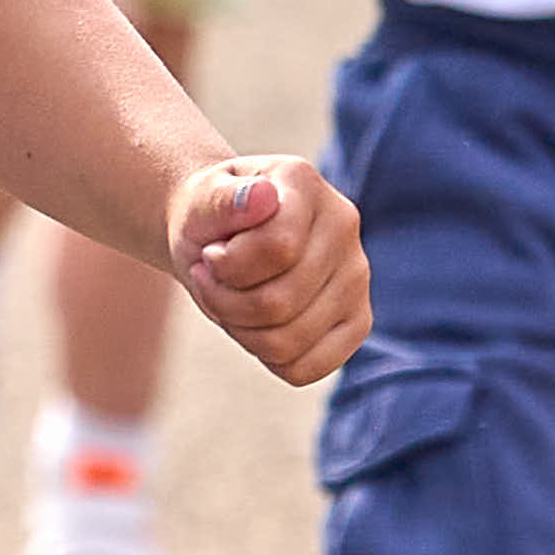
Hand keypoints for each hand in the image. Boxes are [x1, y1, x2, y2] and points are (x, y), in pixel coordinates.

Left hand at [167, 156, 368, 385]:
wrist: (216, 235)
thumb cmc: (207, 219)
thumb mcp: (197, 204)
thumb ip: (220, 200)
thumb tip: (261, 197)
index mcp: (304, 185)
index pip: (277, 249)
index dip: (226, 265)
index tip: (209, 253)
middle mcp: (343, 226)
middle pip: (278, 303)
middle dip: (224, 301)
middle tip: (209, 280)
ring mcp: (357, 276)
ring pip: (288, 341)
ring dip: (239, 329)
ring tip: (229, 298)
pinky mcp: (357, 322)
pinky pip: (307, 369)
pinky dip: (265, 357)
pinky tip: (255, 325)